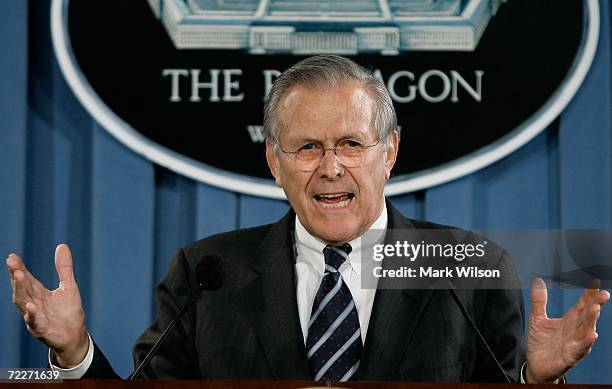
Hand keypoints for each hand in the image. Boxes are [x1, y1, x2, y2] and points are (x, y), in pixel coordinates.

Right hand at [6, 244, 88, 367]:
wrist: (75, 335)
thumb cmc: (68, 311)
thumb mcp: (68, 285)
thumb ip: (64, 267)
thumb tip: (62, 245)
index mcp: (38, 293)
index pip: (26, 279)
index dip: (19, 268)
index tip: (12, 256)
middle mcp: (33, 304)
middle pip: (22, 288)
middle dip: (17, 276)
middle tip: (12, 262)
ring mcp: (36, 317)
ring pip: (24, 303)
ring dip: (20, 290)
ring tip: (18, 276)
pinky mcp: (43, 330)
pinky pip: (35, 322)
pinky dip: (32, 315)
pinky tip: (30, 306)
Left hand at [526, 278, 609, 382]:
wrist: (536, 365)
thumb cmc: (541, 342)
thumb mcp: (537, 318)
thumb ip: (539, 301)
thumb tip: (538, 281)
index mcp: (570, 320)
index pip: (582, 305)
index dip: (588, 295)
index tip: (595, 283)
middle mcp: (575, 331)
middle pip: (587, 316)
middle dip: (595, 305)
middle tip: (602, 295)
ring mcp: (574, 344)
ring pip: (586, 331)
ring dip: (592, 320)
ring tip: (595, 309)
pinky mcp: (570, 357)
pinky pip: (580, 349)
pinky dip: (586, 342)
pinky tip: (592, 335)